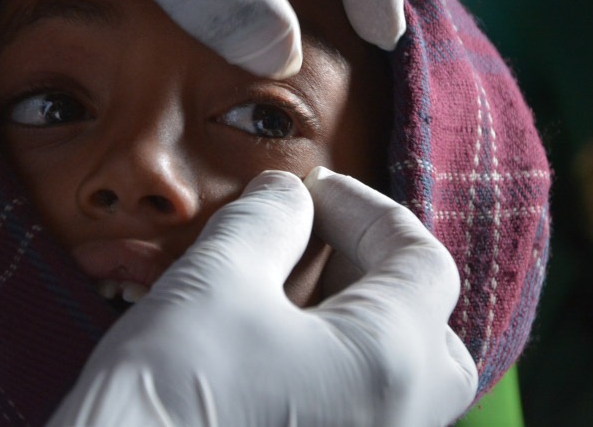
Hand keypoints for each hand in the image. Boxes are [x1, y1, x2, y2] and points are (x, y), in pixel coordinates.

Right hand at [48, 168, 476, 425]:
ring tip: (288, 285)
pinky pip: (359, 404)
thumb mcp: (217, 279)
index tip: (313, 190)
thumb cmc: (167, 396)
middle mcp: (399, 418)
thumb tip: (286, 195)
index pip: (419, 260)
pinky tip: (276, 342)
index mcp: (390, 363)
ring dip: (353, 313)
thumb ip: (267, 220)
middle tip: (316, 239)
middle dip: (374, 267)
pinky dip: (334, 359)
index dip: (366, 209)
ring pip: (395, 369)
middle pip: (426, 323)